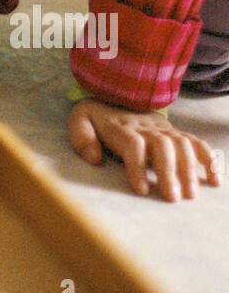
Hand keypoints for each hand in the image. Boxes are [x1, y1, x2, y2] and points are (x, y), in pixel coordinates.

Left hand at [68, 98, 222, 200]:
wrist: (115, 94)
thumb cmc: (96, 117)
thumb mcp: (79, 120)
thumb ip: (82, 138)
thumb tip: (95, 159)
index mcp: (121, 128)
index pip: (133, 144)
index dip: (138, 167)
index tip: (141, 190)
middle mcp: (146, 128)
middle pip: (162, 145)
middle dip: (168, 171)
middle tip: (171, 197)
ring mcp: (164, 130)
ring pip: (182, 144)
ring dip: (189, 169)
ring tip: (190, 194)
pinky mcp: (175, 133)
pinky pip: (196, 142)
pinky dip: (208, 159)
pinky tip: (214, 179)